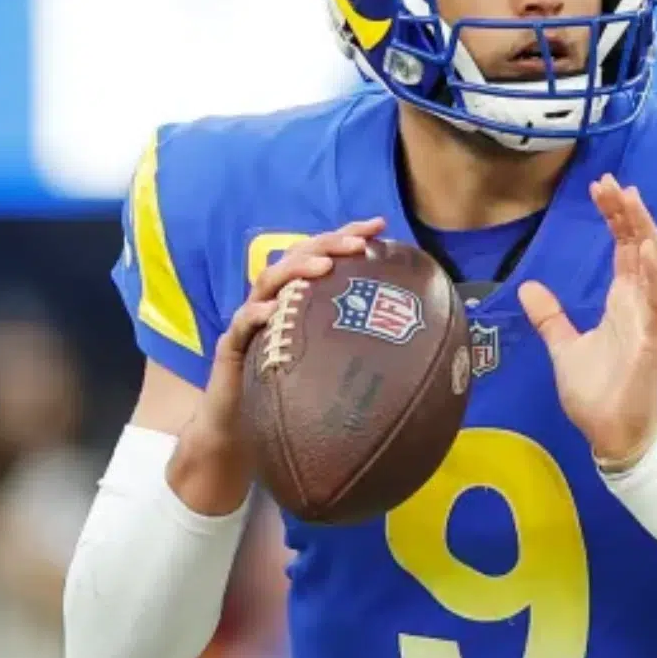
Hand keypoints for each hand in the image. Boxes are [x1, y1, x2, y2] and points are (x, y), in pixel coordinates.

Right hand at [169, 217, 385, 512]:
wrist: (241, 431)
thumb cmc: (293, 396)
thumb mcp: (333, 368)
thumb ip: (362, 350)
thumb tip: (423, 352)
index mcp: (299, 299)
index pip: (323, 255)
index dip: (347, 235)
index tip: (379, 226)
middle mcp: (275, 301)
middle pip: (297, 257)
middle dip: (328, 243)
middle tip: (357, 243)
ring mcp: (251, 320)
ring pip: (268, 281)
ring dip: (296, 268)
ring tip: (324, 266)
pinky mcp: (232, 345)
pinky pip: (242, 324)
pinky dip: (257, 314)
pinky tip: (274, 312)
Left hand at [518, 175, 656, 467]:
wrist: (612, 435)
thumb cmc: (598, 394)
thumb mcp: (565, 348)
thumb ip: (551, 318)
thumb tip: (527, 288)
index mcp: (623, 302)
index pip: (624, 249)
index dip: (616, 218)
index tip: (602, 189)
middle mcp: (640, 305)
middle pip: (640, 248)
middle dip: (628, 214)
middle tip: (611, 183)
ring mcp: (649, 322)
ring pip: (653, 268)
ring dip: (644, 233)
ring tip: (631, 200)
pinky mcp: (652, 343)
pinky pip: (656, 304)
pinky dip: (654, 276)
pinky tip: (647, 251)